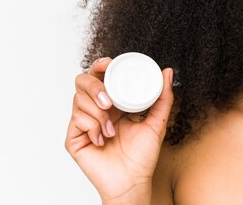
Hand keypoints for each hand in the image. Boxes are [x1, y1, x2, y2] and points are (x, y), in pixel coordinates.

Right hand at [65, 57, 173, 203]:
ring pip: (78, 99)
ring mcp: (83, 123)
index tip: (109, 62)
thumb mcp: (158, 122)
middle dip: (95, 86)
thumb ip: (164, 98)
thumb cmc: (143, 156)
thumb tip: (168, 71)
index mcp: (113, 103)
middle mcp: (96, 110)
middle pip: (82, 81)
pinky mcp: (74, 138)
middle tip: (109, 100)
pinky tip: (103, 138)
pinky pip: (76, 120)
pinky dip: (92, 126)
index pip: (101, 77)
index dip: (100, 66)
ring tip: (112, 128)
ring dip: (98, 112)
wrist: (132, 181)